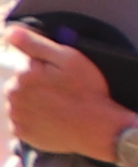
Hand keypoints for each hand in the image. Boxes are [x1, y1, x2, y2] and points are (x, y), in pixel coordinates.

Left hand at [1, 27, 134, 157]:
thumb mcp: (69, 59)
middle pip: (21, 85)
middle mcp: (14, 95)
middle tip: (63, 94)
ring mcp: (17, 116)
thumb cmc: (87, 92)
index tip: (62, 79)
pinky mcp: (22, 134)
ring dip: (34, 104)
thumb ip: (36, 44)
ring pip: (20, 104)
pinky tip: (52, 120)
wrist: (99, 129)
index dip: (45, 70)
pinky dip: (33, 121)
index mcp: (23, 74)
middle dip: (37, 87)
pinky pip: (22, 123)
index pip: (26, 67)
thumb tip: (9, 32)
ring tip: (59, 108)